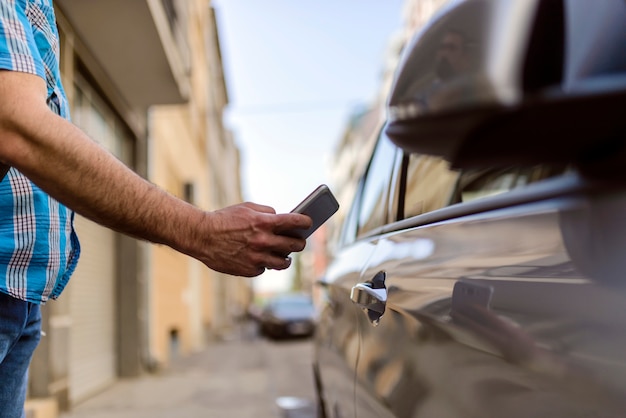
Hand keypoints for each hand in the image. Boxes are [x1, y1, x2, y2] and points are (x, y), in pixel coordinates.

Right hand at [196, 202, 311, 276]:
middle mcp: (263, 241)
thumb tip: (282, 219)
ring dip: (286, 257)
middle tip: (299, 241)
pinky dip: (265, 263)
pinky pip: (265, 268)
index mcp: (264, 223)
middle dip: (299, 242)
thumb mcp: (247, 208)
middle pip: (294, 245)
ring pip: (284, 262)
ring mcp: (257, 257)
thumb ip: (267, 213)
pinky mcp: (250, 270)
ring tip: (286, 255)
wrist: (202, 236)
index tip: (309, 222)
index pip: (295, 222)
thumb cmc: (224, 219)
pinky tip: (262, 258)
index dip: (306, 222)